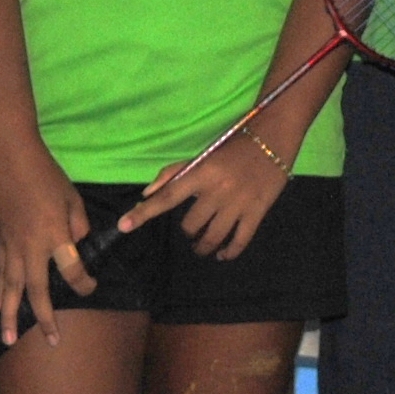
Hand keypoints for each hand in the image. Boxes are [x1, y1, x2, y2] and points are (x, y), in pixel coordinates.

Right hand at [0, 150, 95, 347]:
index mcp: (55, 235)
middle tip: (51, 341)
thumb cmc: (47, 175)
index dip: (84, 283)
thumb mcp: (73, 198)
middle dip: (44, 317)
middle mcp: (31, 247)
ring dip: (10, 316)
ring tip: (9, 340)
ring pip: (11, 288)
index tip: (90, 285)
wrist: (10, 157)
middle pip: (37, 290)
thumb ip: (78, 226)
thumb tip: (78, 245)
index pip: (72, 271)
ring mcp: (11, 245)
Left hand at [121, 131, 289, 260]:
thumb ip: (172, 174)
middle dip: (188, 231)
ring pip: (212, 237)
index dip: (143, 212)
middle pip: (190, 224)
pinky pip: (239, 241)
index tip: (123, 226)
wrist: (271, 139)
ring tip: (202, 247)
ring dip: (203, 247)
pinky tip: (222, 254)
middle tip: (192, 229)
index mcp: (200, 173)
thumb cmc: (231, 147)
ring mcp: (237, 203)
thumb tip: (145, 194)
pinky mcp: (257, 212)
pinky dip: (228, 252)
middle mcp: (216, 190)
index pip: (165, 196)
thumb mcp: (201, 156)